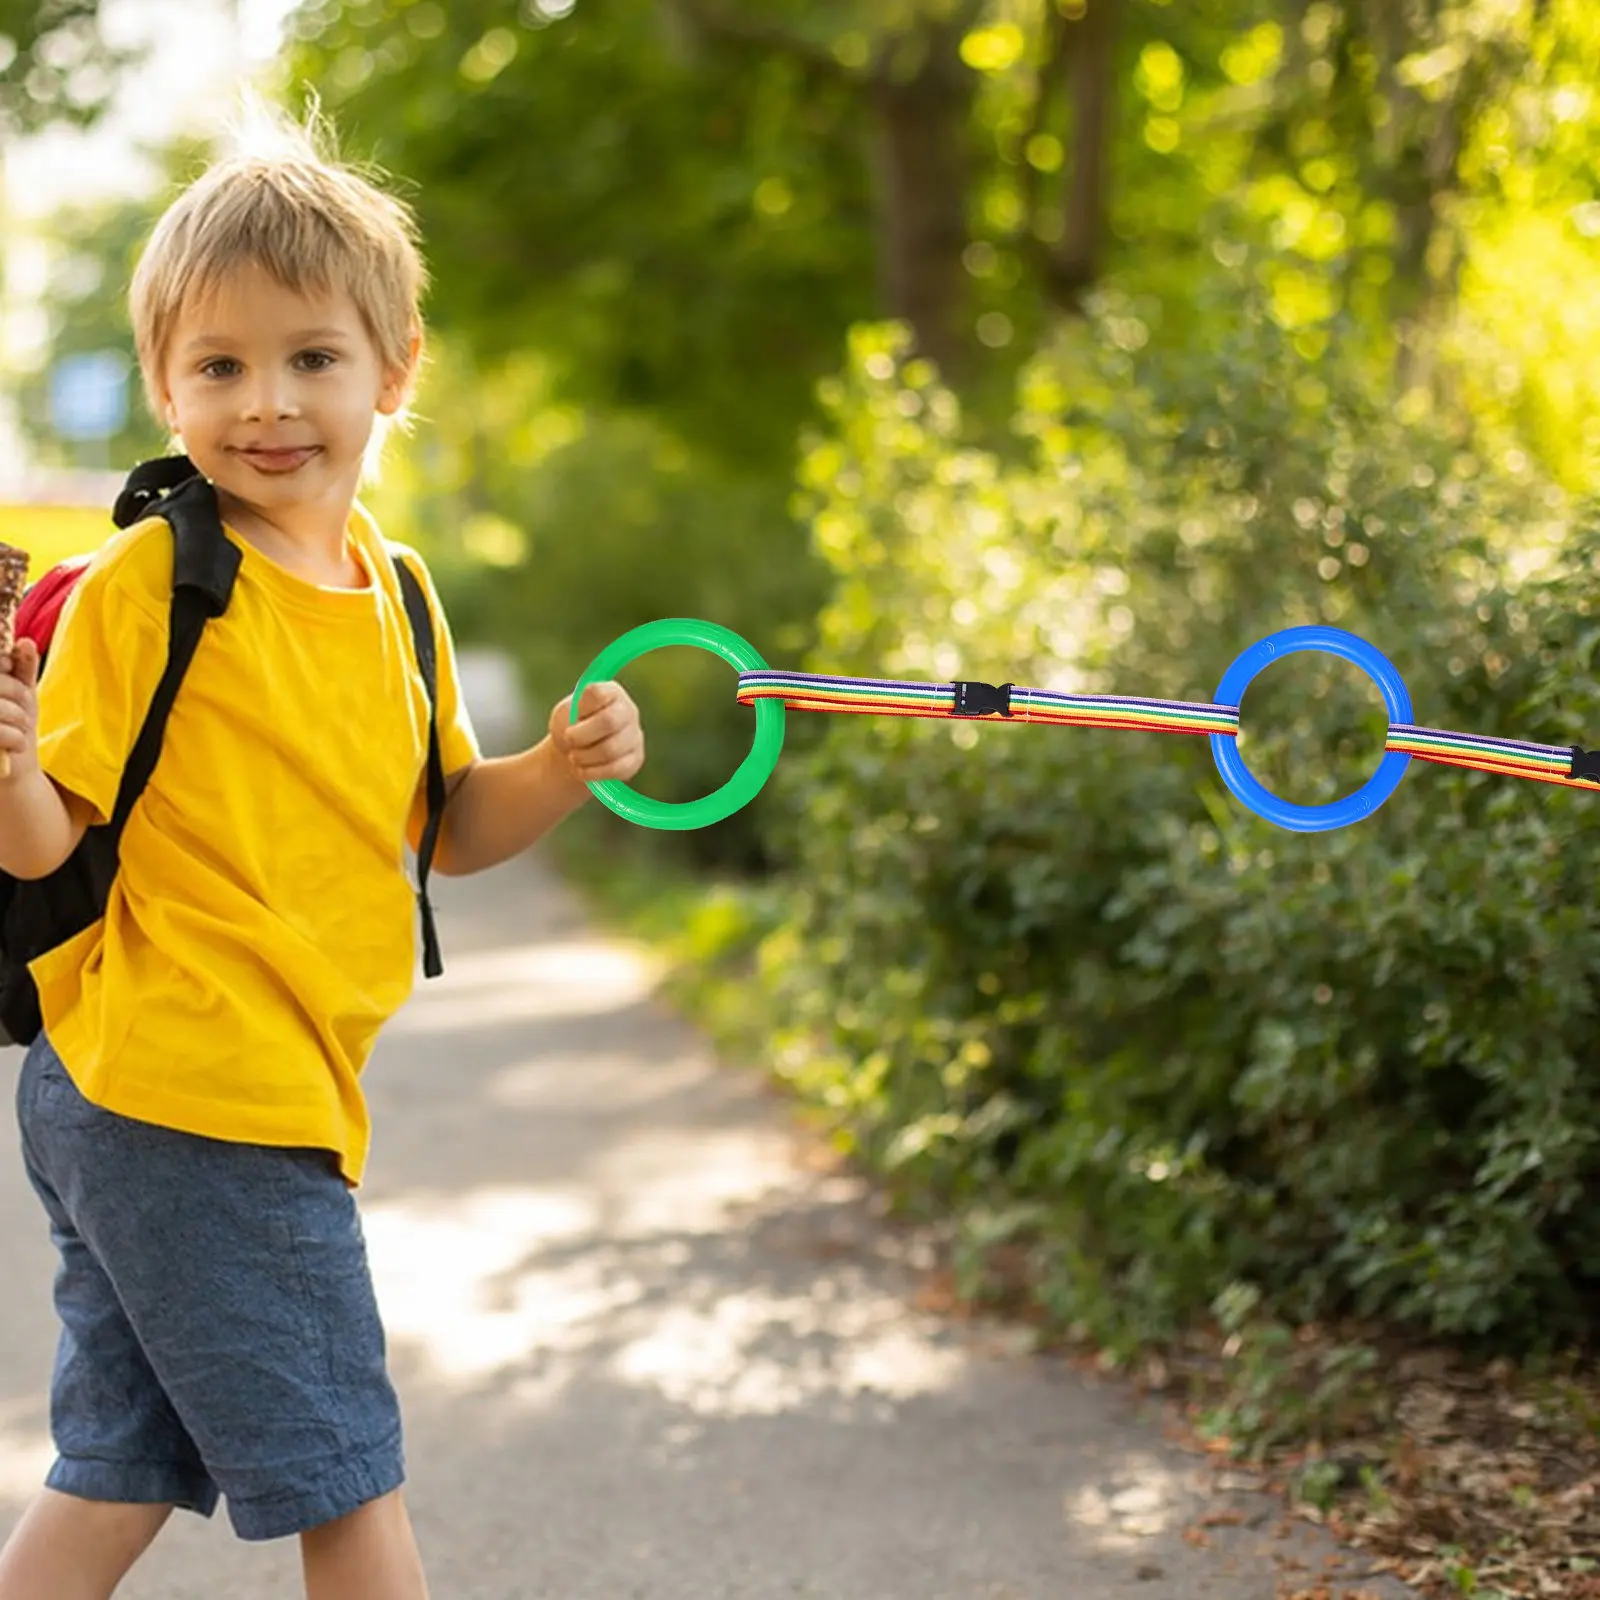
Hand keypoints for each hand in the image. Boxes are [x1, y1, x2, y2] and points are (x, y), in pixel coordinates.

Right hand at [0, 638, 40, 779]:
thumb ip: (22, 666)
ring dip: (20, 719)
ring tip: (20, 729)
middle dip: (18, 694)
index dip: (4, 665)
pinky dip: (17, 739)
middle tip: (23, 709)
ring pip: (0, 708)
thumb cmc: (14, 724)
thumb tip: (25, 642)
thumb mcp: (22, 691)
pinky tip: (16, 746)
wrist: (10, 769)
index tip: (12, 673)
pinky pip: (2, 733)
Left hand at [547, 680, 644, 785]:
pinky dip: (592, 772)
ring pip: (610, 749)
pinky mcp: (635, 759)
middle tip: (568, 740)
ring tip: (573, 757)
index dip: (581, 707)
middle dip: (581, 736)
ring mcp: (635, 735)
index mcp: (611, 692)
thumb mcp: (566, 713)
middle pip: (608, 722)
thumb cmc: (572, 725)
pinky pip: (616, 769)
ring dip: (584, 756)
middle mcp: (628, 710)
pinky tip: (582, 770)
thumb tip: (579, 722)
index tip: (574, 714)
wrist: (578, 750)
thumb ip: (572, 713)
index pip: (598, 693)